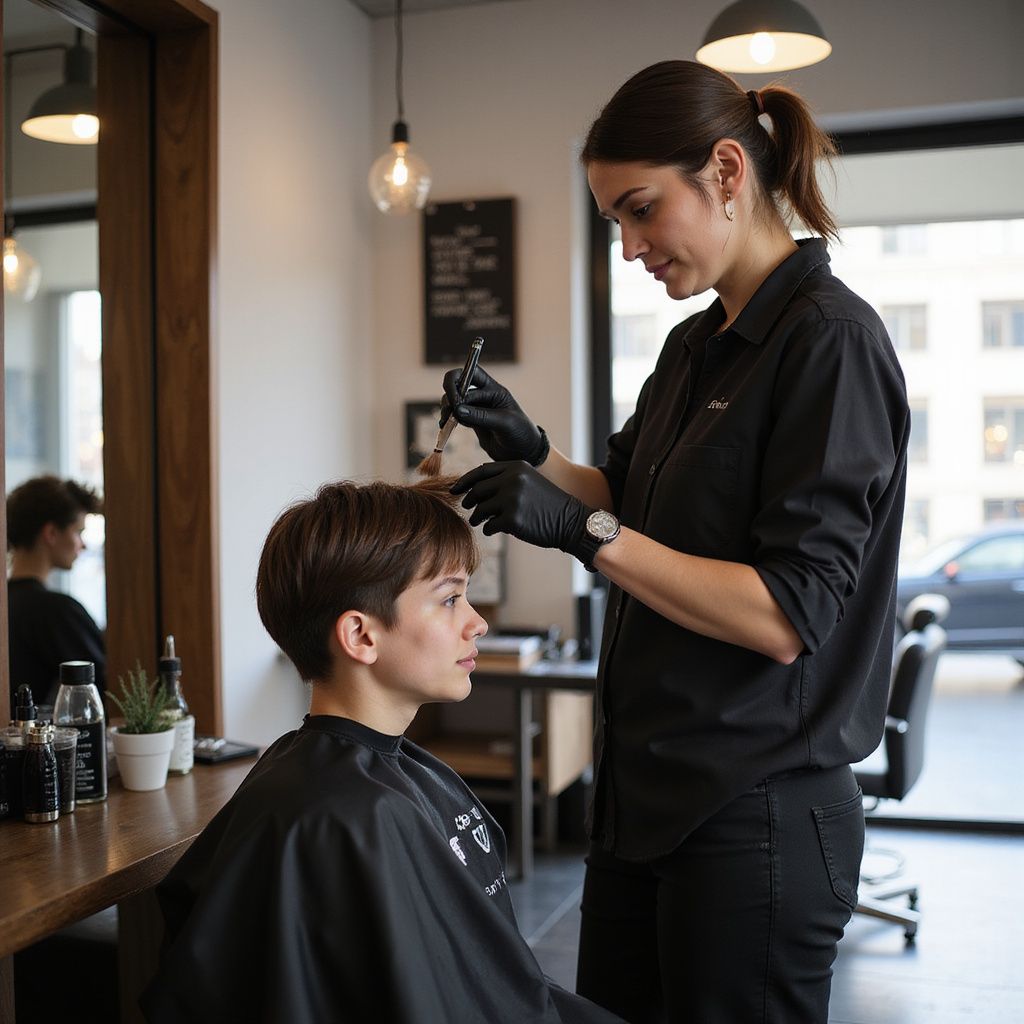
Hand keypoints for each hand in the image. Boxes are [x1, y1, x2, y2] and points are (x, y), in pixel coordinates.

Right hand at [441, 365, 547, 464]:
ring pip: (454, 400)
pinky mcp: (473, 421)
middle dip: (449, 395)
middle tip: (448, 412)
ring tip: (446, 421)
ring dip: (447, 408)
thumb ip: (481, 416)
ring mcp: (477, 408)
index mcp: (494, 389)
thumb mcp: (504, 423)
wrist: (524, 452)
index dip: (458, 385)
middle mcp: (484, 396)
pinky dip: (449, 418)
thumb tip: (458, 410)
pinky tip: (445, 425)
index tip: (456, 402)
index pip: (470, 374)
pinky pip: (456, 415)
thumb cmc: (521, 433)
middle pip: (458, 384)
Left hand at [452, 462, 589, 557]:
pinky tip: (494, 530)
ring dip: (477, 518)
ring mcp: (512, 498)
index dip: (465, 481)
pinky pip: (488, 526)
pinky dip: (488, 529)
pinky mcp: (512, 519)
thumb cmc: (548, 505)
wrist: (571, 522)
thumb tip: (474, 489)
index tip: (455, 490)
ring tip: (480, 521)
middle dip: (469, 501)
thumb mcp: (529, 481)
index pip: (481, 471)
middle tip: (466, 508)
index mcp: (516, 466)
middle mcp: (512, 479)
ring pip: (480, 509)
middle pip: (477, 490)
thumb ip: (505, 480)